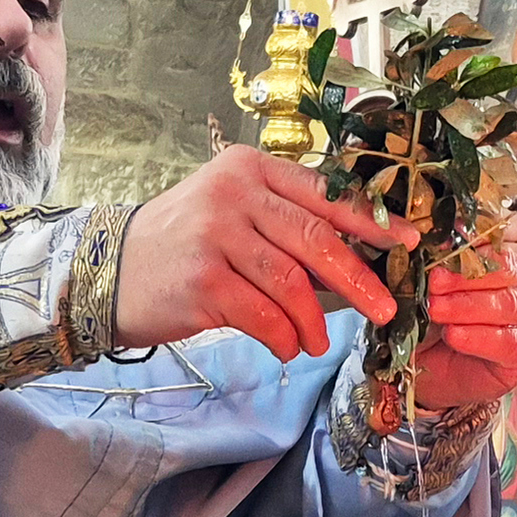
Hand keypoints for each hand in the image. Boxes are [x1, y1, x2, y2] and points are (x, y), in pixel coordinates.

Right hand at [117, 146, 409, 358]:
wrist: (110, 271)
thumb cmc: (183, 247)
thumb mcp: (232, 214)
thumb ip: (285, 225)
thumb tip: (357, 260)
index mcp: (249, 169)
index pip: (323, 194)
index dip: (370, 221)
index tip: (407, 243)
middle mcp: (233, 194)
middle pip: (315, 238)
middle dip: (358, 278)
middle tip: (385, 309)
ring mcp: (215, 235)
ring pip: (291, 282)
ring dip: (314, 321)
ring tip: (317, 342)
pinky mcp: (202, 279)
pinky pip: (263, 314)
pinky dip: (282, 337)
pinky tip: (284, 347)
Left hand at [399, 214, 516, 410]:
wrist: (434, 363)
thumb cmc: (436, 312)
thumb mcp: (428, 278)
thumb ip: (433, 255)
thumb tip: (420, 238)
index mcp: (509, 245)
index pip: (506, 227)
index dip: (475, 233)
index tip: (443, 241)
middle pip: (512, 263)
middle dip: (468, 272)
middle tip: (434, 280)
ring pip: (512, 302)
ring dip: (469, 305)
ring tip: (437, 310)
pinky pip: (510, 340)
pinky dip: (478, 337)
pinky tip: (453, 335)